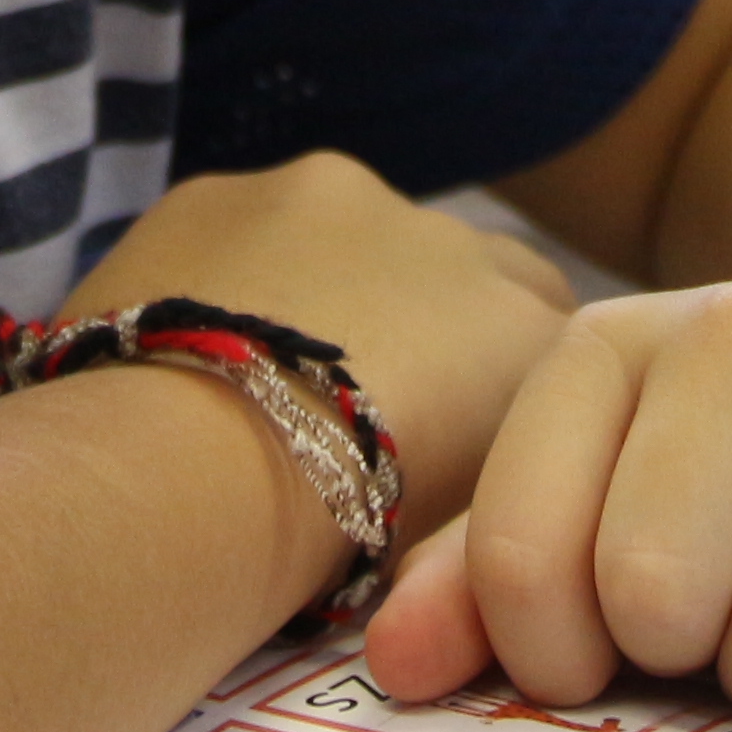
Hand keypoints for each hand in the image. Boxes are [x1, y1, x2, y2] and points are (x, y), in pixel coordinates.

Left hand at [65, 154, 579, 544]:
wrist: (179, 481)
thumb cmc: (329, 543)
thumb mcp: (456, 527)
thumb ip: (480, 457)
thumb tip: (457, 451)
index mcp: (524, 333)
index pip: (552, 337)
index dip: (501, 383)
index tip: (455, 433)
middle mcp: (449, 239)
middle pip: (460, 272)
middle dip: (426, 318)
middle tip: (363, 403)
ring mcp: (331, 195)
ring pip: (348, 235)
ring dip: (329, 289)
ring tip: (264, 381)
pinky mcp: (222, 188)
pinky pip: (245, 233)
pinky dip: (237, 280)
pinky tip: (191, 351)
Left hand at [359, 282, 731, 731]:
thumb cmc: (724, 468)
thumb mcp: (589, 489)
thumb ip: (477, 578)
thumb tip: (398, 667)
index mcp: (607, 343)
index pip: (520, 556)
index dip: (546, 652)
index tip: (591, 649)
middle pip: (653, 594)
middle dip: (676, 654)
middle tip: (712, 622)